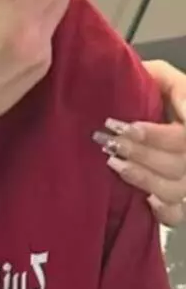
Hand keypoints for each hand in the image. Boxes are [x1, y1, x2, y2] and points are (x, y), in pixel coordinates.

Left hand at [102, 59, 185, 228]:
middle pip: (178, 165)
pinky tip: (144, 199)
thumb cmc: (150, 87)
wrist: (141, 103)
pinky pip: (175, 214)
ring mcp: (185, 177)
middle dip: (142, 155)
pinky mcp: (175, 197)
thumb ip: (166, 81)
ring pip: (174, 190)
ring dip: (142, 178)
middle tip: (111, 142)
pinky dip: (161, 210)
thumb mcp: (159, 74)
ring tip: (114, 162)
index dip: (156, 137)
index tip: (127, 128)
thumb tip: (170, 100)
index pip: (184, 139)